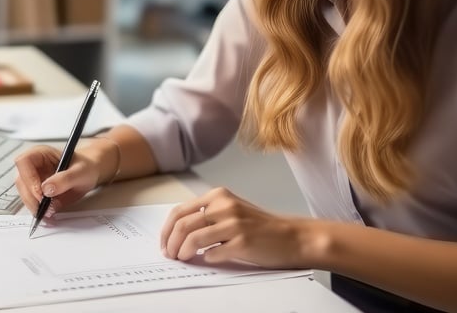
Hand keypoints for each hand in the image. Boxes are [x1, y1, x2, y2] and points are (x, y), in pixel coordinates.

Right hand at [12, 144, 104, 218]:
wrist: (89, 174)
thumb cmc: (85, 167)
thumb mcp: (79, 171)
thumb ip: (64, 179)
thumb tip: (47, 189)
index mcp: (41, 153)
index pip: (24, 162)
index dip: (28, 178)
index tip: (40, 194)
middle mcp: (33, 165)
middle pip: (21, 181)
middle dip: (31, 197)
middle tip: (46, 209)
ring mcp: (33, 179)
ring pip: (24, 194)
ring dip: (34, 206)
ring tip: (49, 213)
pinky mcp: (36, 192)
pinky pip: (32, 202)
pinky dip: (39, 211)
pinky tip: (49, 216)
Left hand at [159, 187, 306, 268]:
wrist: (293, 237)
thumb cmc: (261, 227)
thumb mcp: (231, 211)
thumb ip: (207, 216)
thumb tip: (177, 233)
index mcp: (218, 196)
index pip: (180, 211)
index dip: (166, 230)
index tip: (164, 243)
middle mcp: (224, 206)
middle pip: (183, 224)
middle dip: (170, 243)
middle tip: (170, 255)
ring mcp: (234, 223)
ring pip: (193, 238)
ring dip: (183, 252)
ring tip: (184, 259)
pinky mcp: (242, 242)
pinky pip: (213, 253)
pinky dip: (206, 258)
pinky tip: (210, 259)